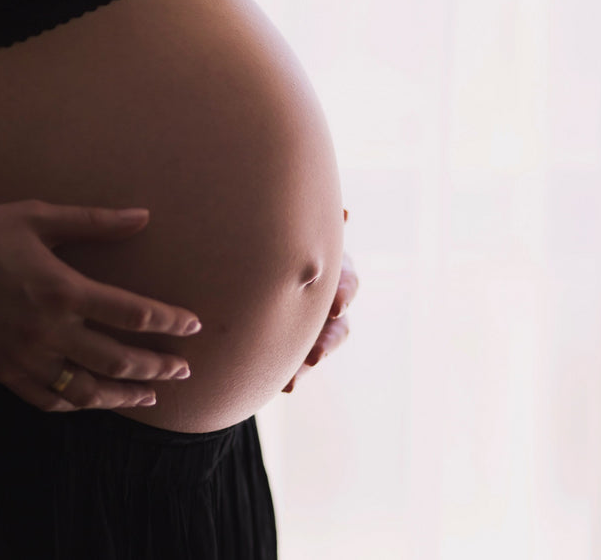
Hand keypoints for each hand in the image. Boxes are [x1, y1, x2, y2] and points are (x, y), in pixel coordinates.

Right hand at [0, 200, 200, 412]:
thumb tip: (143, 215)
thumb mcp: (38, 216)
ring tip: (151, 396)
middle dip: (159, 367)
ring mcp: (24, 357)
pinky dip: (76, 405)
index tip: (193, 325)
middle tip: (185, 370)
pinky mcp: (1, 370)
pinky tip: (92, 402)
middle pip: (119, 360)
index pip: (134, 314)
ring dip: (125, 395)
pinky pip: (46, 400)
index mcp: (63, 290)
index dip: (170, 322)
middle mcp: (49, 331)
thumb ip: (95, 221)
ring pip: (87, 390)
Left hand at [283, 213, 358, 392]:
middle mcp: (330, 299)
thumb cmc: (278, 240)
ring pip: (321, 348)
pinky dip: (293, 376)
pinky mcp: (299, 345)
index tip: (335, 306)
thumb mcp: (290, 233)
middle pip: (339, 323)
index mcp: (331, 268)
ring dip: (308, 363)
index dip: (343, 293)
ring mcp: (316, 325)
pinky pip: (298, 365)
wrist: (253, 271)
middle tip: (315, 354)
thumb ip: (308, 230)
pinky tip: (285, 386)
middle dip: (328, 339)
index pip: (346, 281)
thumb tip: (347, 214)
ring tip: (293, 380)